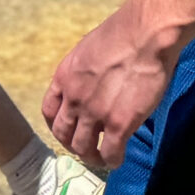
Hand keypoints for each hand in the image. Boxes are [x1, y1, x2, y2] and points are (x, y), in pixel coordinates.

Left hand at [43, 0, 179, 171]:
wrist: (145, 34)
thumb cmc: (124, 33)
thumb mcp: (89, 50)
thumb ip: (83, 73)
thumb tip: (90, 83)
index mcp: (64, 77)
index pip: (49, 111)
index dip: (58, 125)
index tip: (68, 131)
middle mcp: (74, 98)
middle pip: (63, 134)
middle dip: (72, 145)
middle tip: (86, 148)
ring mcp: (95, 113)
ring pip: (83, 148)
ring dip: (92, 156)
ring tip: (102, 157)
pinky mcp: (119, 124)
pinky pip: (110, 154)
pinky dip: (113, 161)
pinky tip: (119, 159)